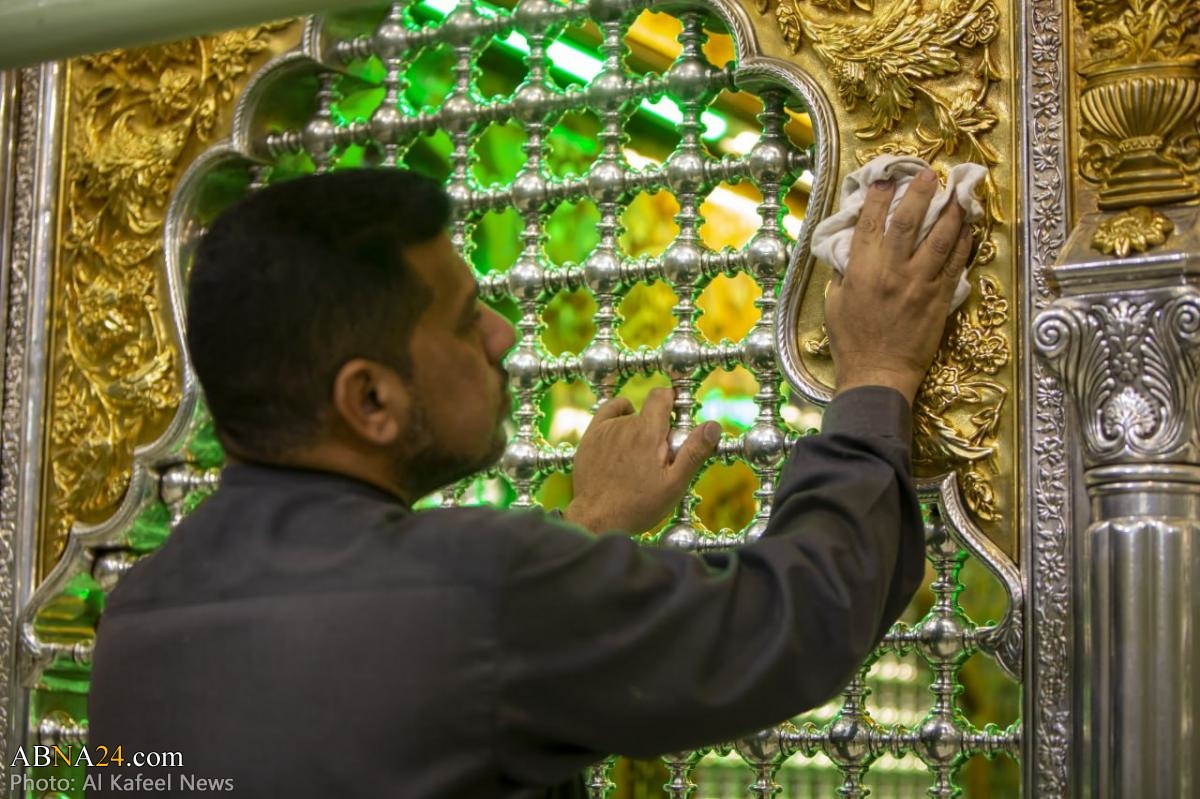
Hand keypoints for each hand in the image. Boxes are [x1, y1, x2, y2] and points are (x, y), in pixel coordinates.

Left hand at [564, 388, 720, 533]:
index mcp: (647, 432)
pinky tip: (622, 436)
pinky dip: (617, 420)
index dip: (672, 401)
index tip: (677, 419)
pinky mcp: (590, 437)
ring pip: (628, 418)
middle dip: (658, 428)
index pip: (661, 395)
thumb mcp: (674, 484)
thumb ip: (694, 452)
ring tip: (638, 460)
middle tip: (660, 458)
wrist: (596, 519)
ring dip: (638, 430)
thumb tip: (713, 426)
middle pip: (648, 413)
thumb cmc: (636, 505)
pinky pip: (607, 414)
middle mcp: (624, 424)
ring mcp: (604, 430)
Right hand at [824, 169, 973, 404]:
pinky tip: (968, 228)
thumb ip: (844, 273)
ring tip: (958, 193)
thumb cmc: (851, 342)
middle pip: (909, 223)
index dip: (878, 198)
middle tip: (930, 174)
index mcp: (862, 272)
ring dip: (950, 212)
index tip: (885, 180)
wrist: (878, 374)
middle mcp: (892, 273)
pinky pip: (955, 265)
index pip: (871, 224)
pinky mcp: (939, 299)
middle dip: (920, 194)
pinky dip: (963, 244)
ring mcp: (919, 285)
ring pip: (939, 239)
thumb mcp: (834, 304)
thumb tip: (851, 248)